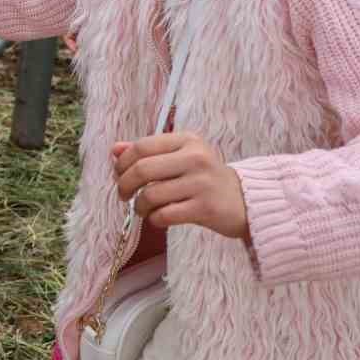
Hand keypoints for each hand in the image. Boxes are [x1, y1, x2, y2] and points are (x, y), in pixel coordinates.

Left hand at [112, 132, 249, 239]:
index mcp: (187, 140)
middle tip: (123, 195)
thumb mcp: (180, 157)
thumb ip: (148, 152)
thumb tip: (114, 149)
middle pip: (142, 169)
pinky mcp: (206, 208)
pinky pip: (165, 215)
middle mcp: (196, 157)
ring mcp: (202, 183)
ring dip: (139, 206)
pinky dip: (154, 219)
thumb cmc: (204, 178)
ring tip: (142, 209)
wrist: (245, 201)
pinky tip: (158, 218)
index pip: (141, 146)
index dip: (122, 163)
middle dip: (124, 185)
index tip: (118, 175)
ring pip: (151, 194)